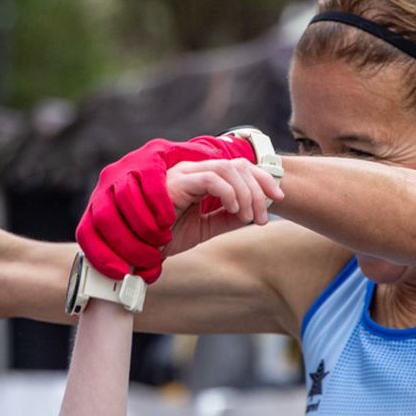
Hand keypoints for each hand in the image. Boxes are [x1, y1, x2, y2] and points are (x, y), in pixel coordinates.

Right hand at [162, 159, 280, 257]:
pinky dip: (229, 193)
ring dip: (246, 193)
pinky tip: (235, 211)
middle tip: (263, 217)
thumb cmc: (165, 238)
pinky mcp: (176, 182)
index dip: (261, 180)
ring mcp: (183, 173)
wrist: (137, 249)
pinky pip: (211, 178)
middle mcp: (192, 170)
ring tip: (250, 217)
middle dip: (258, 188)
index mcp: (200, 178)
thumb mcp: (205, 228)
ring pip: (227, 168)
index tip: (277, 199)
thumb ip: (227, 218)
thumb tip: (254, 212)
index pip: (238, 168)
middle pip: (237, 165)